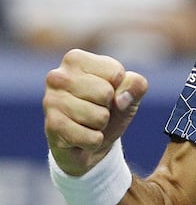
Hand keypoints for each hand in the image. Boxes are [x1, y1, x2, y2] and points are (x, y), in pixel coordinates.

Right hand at [43, 49, 148, 175]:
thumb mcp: (129, 93)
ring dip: (100, 126)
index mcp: (75, 59)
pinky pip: (91, 138)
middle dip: (108, 108)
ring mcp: (50, 101)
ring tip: (87, 123)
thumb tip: (120, 99)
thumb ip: (136, 85)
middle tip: (95, 110)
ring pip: (99, 117)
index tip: (107, 94)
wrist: (89, 144)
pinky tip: (81, 136)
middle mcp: (57, 76)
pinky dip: (94, 141)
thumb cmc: (109, 110)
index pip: (116, 74)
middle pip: (105, 93)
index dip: (119, 89)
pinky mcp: (52, 127)